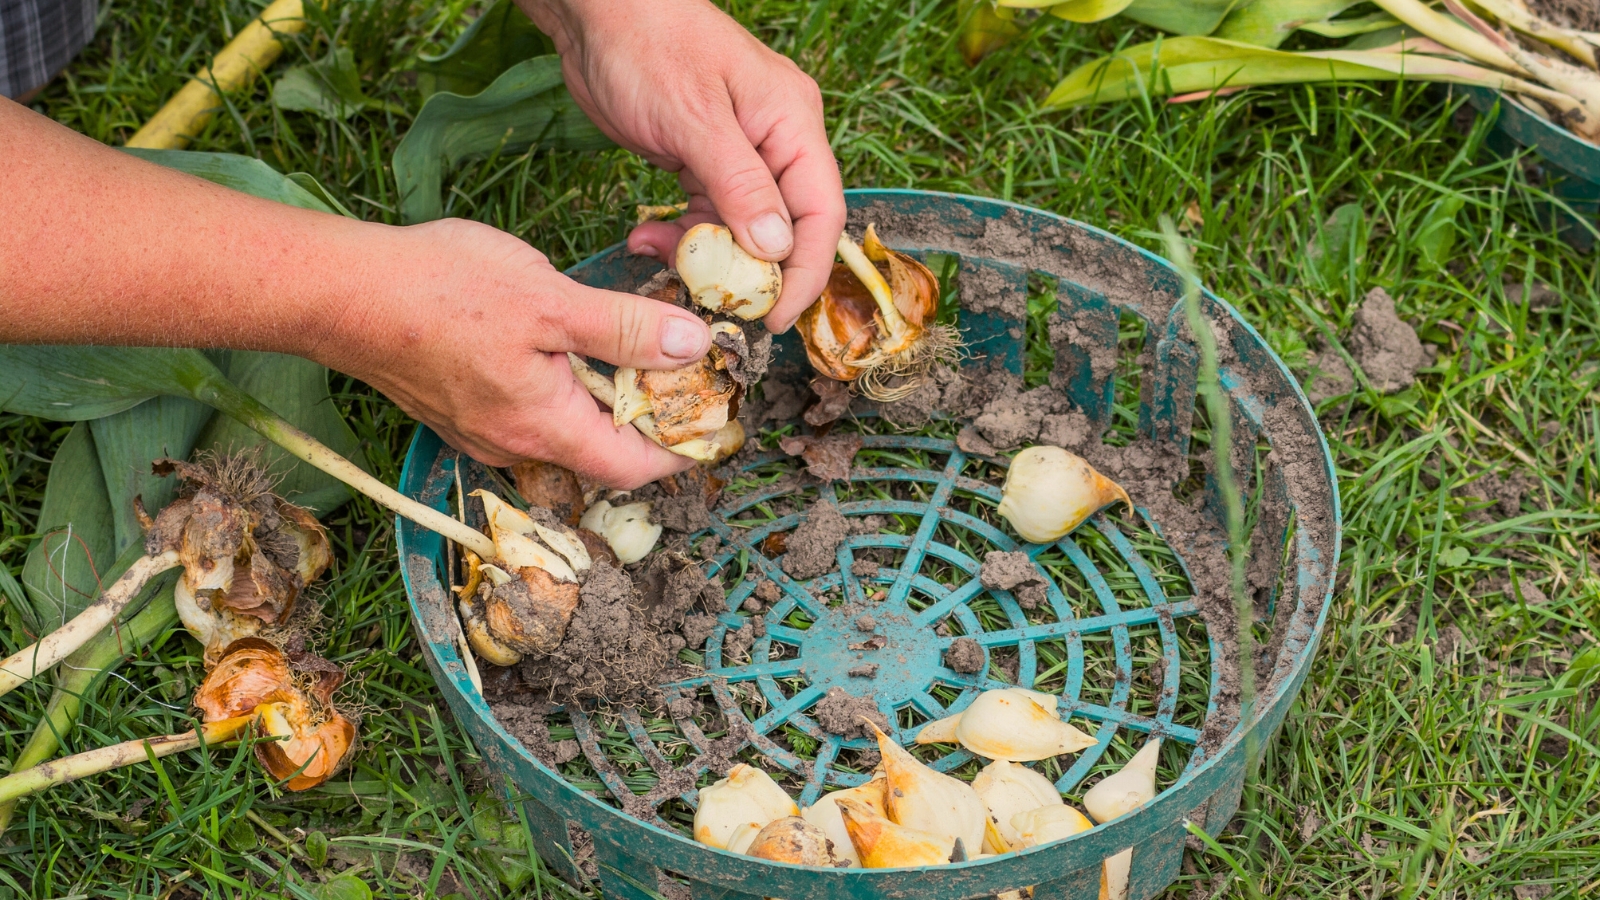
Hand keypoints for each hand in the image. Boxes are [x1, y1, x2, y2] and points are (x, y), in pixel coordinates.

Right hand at [315, 218, 708, 487]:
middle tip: (688, 374)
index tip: (716, 424)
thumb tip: (693, 347)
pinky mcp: (459, 407)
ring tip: (638, 350)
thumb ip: (625, 329)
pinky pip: (529, 411)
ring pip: (565, 428)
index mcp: (544, 427)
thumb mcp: (551, 301)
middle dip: (648, 419)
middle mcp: (513, 444)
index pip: (634, 467)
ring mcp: (482, 430)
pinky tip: (571, 342)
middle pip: (602, 451)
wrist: (340, 291)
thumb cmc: (440, 290)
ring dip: (604, 399)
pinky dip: (564, 387)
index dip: (683, 451)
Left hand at [524, 0, 844, 331]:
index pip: (820, 214)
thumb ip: (740, 185)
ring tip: (662, 258)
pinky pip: (705, 216)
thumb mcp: (695, 118)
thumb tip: (777, 249)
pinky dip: (679, 236)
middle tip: (714, 303)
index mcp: (793, 123)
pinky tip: (646, 239)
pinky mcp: (702, 162)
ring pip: (740, 231)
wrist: (595, 14)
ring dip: (704, 256)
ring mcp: (740, 154)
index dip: (804, 273)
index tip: (774, 318)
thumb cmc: (648, 44)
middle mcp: (776, 141)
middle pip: (784, 229)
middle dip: (751, 272)